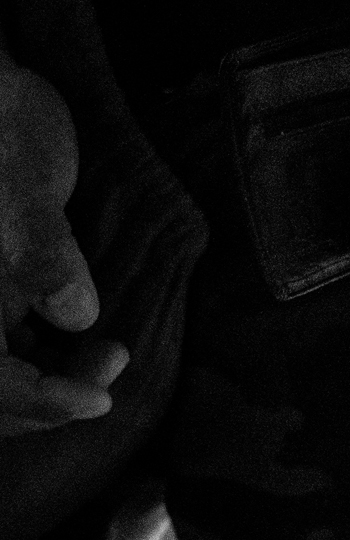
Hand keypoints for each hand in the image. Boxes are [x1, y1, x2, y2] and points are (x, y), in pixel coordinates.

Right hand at [1, 62, 128, 437]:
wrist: (0, 99)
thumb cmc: (3, 134)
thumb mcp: (20, 194)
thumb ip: (46, 259)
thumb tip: (76, 316)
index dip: (40, 403)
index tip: (100, 401)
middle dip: (50, 397)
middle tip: (110, 366)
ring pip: (6, 374)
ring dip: (54, 381)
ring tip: (108, 355)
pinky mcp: (0, 295)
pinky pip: (15, 351)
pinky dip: (50, 361)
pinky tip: (89, 343)